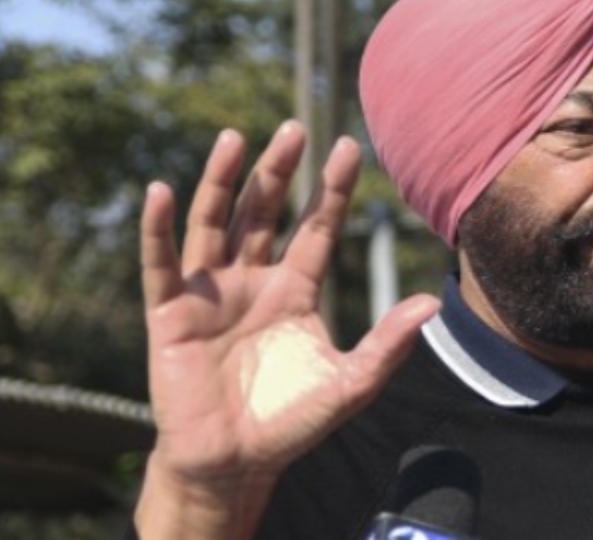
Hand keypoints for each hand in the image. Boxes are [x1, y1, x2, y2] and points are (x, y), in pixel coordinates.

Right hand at [135, 121, 438, 538]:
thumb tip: (433, 304)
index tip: (347, 146)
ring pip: (215, 223)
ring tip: (234, 137)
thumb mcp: (349, 384)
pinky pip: (161, 264)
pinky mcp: (170, 314)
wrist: (235, 464)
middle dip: (279, 171)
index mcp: (295, 290)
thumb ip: (387, 345)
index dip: (330, 189)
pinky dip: (159, 228)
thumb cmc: (292, 423)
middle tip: (295, 128)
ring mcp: (210, 292)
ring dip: (223, 180)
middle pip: (265, 212)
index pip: (315, 228)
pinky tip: (162, 191)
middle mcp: (253, 281)